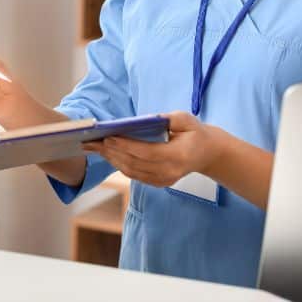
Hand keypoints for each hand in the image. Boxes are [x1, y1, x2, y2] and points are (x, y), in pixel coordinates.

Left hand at [82, 111, 227, 186]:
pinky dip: (120, 164)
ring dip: (112, 159)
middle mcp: (170, 172)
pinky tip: (108, 154)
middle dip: (112, 152)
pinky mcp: (159, 183)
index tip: (108, 137)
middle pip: (135, 164)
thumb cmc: (195, 132)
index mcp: (178, 156)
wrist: (208, 154)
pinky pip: (135, 175)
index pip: (147, 152)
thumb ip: (167, 119)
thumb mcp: (186, 120)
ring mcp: (164, 180)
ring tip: (95, 147)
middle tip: (93, 141)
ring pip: (132, 172)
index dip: (126, 145)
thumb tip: (144, 120)